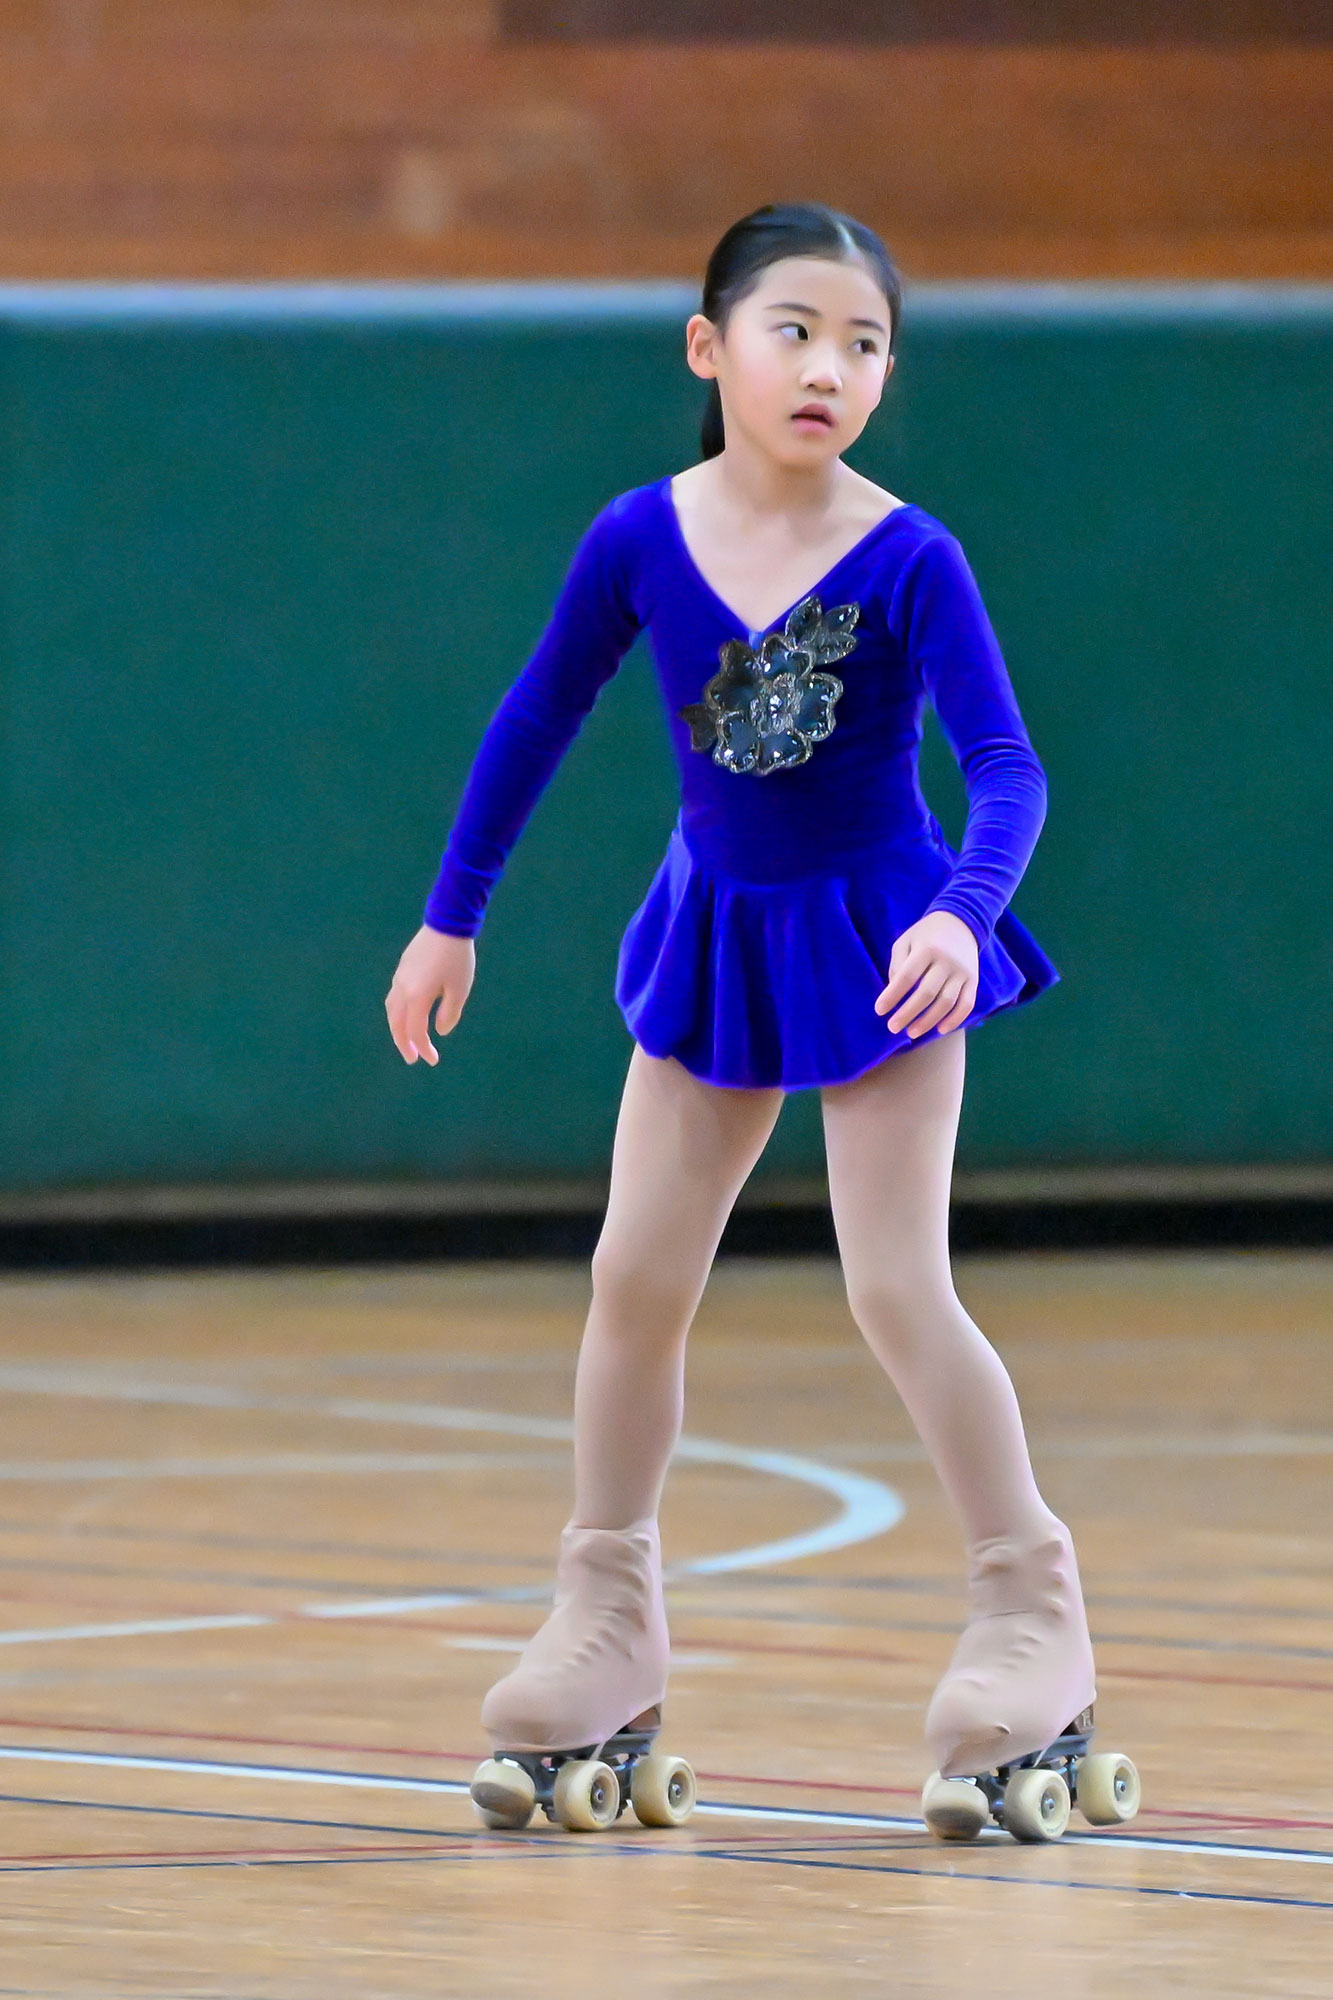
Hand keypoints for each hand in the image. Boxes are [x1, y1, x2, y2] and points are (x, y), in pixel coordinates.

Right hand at [384, 924, 475, 1064]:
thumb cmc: (457, 959)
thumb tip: (439, 1031)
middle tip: (412, 1058)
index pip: (416, 1031)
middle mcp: (403, 990)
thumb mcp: (459, 989)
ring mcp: (399, 978)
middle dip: (403, 1044)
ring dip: (397, 1028)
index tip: (433, 1061)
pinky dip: (398, 1012)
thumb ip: (449, 1014)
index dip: (424, 1049)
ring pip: (391, 1010)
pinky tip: (408, 1014)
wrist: (446, 924)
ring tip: (407, 1040)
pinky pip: (394, 997)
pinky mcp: (402, 969)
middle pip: (396, 1024)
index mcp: (417, 997)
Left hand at [874, 910, 978, 1040]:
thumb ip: (897, 965)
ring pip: (946, 1002)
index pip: (907, 976)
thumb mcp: (906, 941)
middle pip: (926, 993)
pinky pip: (966, 1004)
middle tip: (892, 1027)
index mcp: (926, 949)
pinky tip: (940, 1030)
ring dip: (928, 1021)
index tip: (879, 1010)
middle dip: (907, 1013)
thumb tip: (894, 994)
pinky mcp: (974, 979)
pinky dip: (955, 1020)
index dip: (892, 995)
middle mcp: (947, 961)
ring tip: (911, 1032)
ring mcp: (963, 971)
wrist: (961, 922)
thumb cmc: (925, 935)